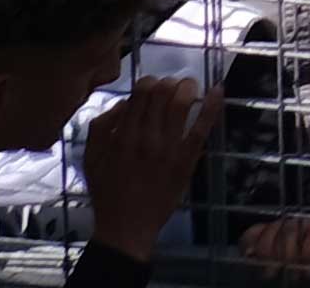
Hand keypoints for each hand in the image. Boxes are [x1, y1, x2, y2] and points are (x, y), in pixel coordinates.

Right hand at [74, 70, 213, 256]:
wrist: (127, 226)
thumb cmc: (108, 192)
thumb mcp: (91, 159)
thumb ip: (101, 127)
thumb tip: (123, 103)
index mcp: (122, 135)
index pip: (140, 93)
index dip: (148, 82)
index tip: (150, 88)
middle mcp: (146, 137)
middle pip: (162, 93)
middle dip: (168, 82)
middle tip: (170, 87)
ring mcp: (169, 147)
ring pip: (182, 103)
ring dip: (188, 87)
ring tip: (188, 86)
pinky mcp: (187, 158)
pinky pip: (202, 126)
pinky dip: (212, 106)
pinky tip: (218, 91)